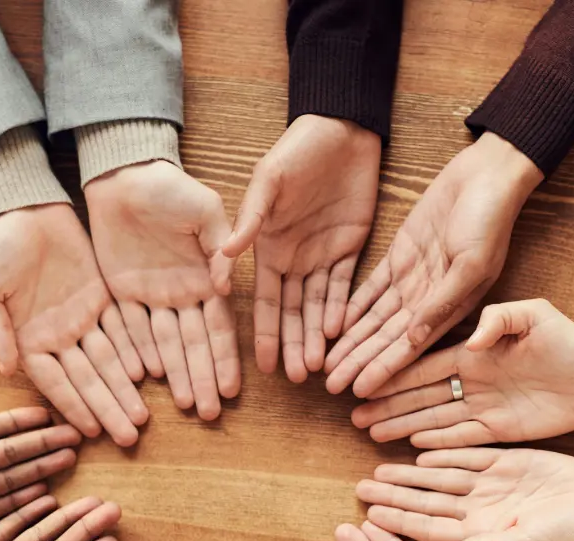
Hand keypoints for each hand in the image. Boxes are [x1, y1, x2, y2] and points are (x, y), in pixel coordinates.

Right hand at [0, 203, 148, 445]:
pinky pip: (122, 329)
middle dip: (109, 408)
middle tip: (130, 436)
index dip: (74, 406)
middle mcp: (58, 337)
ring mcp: (82, 319)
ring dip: (125, 389)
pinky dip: (135, 351)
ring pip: (109, 360)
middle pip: (88, 380)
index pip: (55, 383)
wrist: (19, 207)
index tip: (93, 431)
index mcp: (28, 341)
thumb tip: (7, 369)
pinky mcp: (102, 297)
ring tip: (142, 417)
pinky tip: (149, 374)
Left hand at [86, 162, 239, 420]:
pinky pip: (129, 330)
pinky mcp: (120, 294)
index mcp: (205, 279)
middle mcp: (181, 296)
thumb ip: (219, 246)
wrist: (124, 173)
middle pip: (193, 346)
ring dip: (176, 376)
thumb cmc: (170, 187)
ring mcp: (151, 298)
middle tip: (210, 414)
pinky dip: (138, 353)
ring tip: (186, 405)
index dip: (226, 359)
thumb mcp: (205, 209)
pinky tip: (148, 379)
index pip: (219, 328)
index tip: (233, 389)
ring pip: (164, 345)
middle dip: (203, 379)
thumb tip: (225, 287)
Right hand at [224, 115, 380, 381]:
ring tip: (318, 367)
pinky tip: (338, 332)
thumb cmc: (296, 151)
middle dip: (294, 345)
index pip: (265, 301)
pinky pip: (345, 286)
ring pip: (319, 306)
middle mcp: (292, 260)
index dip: (266, 333)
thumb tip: (224, 257)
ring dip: (317, 336)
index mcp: (267, 249)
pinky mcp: (349, 248)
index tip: (264, 367)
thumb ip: (250, 220)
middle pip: (293, 312)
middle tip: (298, 379)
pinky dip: (342, 308)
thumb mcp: (267, 182)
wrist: (340, 129)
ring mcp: (321, 256)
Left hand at [325, 133, 543, 398]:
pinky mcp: (398, 258)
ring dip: (350, 341)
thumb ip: (442, 303)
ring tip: (326, 364)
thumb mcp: (470, 264)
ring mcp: (411, 281)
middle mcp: (427, 301)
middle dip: (358, 362)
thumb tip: (415, 340)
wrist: (487, 175)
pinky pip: (369, 290)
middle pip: (384, 339)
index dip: (383, 370)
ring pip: (372, 319)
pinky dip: (351, 308)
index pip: (408, 348)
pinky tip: (332, 327)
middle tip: (329, 386)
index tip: (358, 391)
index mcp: (450, 309)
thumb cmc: (489, 219)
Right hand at [352, 298, 573, 445]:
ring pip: (432, 418)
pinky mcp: (498, 429)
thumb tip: (472, 340)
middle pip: (418, 395)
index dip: (392, 374)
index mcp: (470, 352)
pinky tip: (410, 445)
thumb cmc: (567, 338)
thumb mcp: (533, 315)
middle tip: (353, 415)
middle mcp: (469, 381)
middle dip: (385, 405)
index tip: (363, 381)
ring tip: (371, 432)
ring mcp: (481, 406)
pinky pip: (460, 438)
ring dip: (402, 425)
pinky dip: (436, 442)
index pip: (422, 366)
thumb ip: (499, 320)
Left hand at [357, 448, 573, 540]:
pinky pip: (465, 454)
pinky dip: (442, 451)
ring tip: (379, 469)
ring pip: (439, 477)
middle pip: (425, 500)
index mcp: (478, 531)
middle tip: (359, 488)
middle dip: (393, 495)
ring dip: (409, 473)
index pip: (427, 526)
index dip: (397, 520)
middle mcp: (477, 508)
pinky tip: (417, 451)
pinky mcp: (504, 461)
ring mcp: (489, 484)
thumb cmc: (567, 532)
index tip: (369, 517)